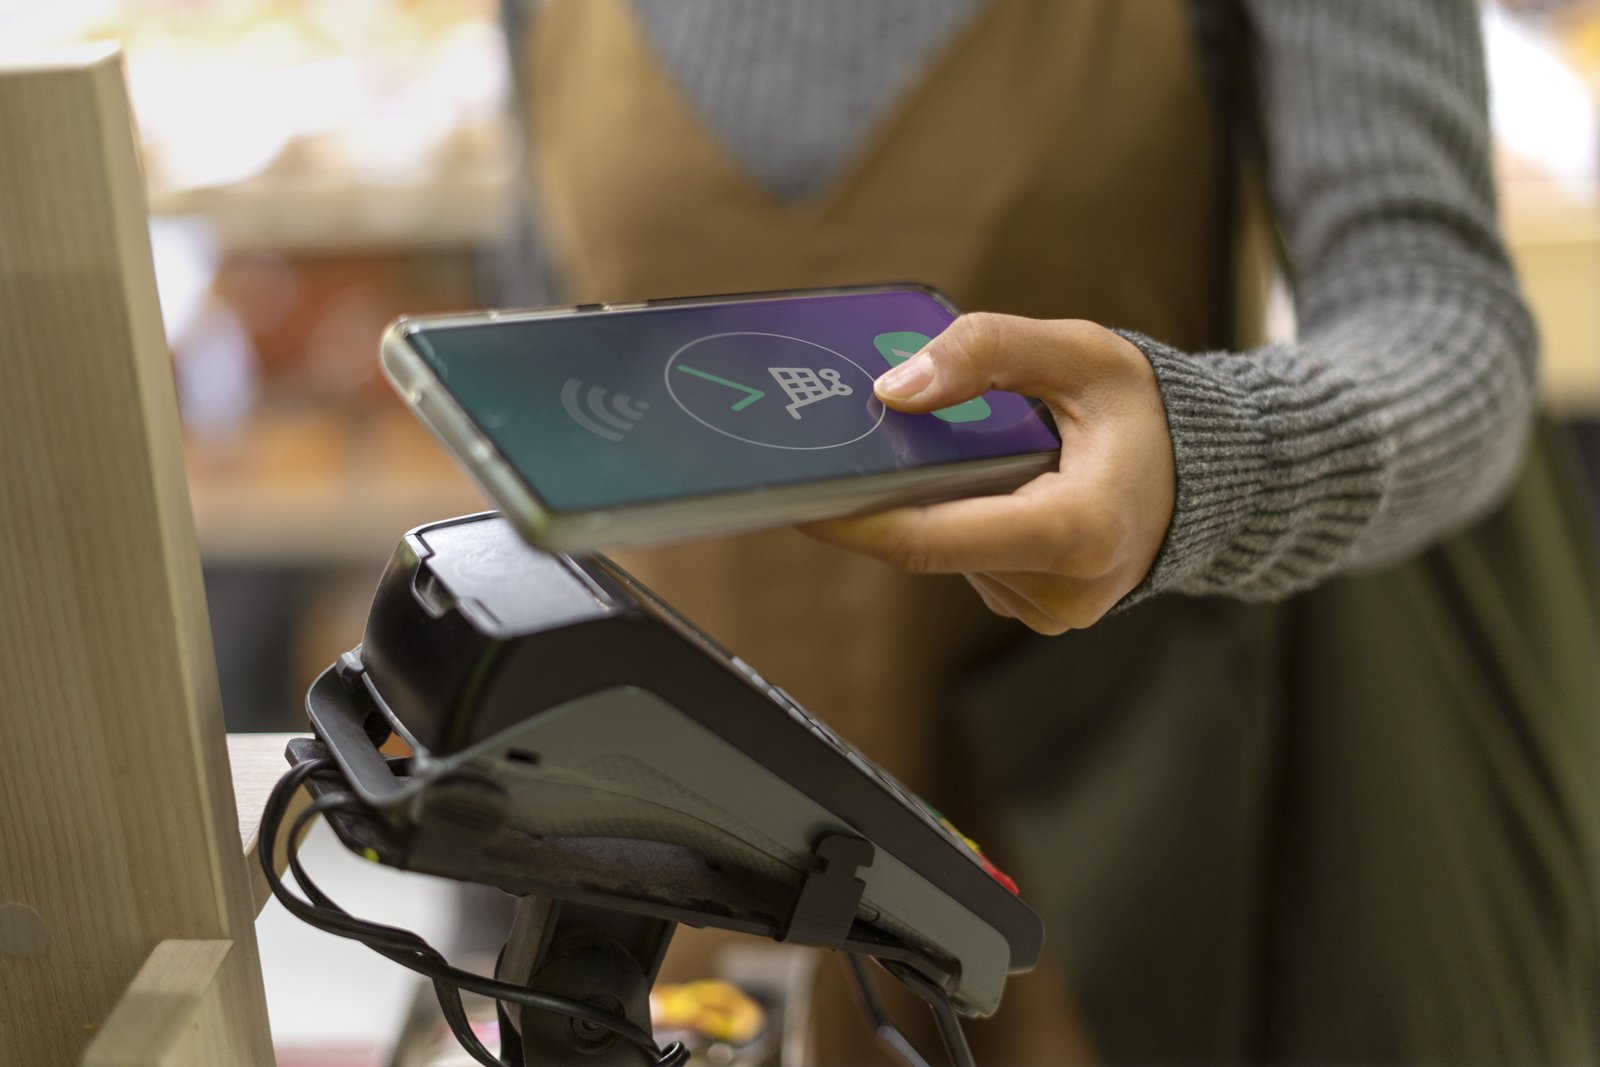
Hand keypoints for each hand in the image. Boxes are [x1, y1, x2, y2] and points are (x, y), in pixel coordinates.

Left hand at [802, 313, 1175, 632]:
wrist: (1209, 474)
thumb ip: (987, 353)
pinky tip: (993, 484)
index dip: (855, 521)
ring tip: (969, 452)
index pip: (931, 539)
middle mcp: (1063, 589)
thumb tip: (893, 390)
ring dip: (938, 504)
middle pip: (933, 544)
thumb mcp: (1078, 354)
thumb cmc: (1149, 411)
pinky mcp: (1042, 611)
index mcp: (1076, 532)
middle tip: (862, 442)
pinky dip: (964, 521)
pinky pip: (973, 564)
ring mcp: (1051, 610)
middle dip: (894, 493)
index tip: (797, 497)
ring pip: (949, 554)